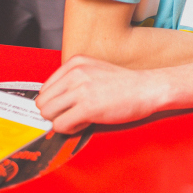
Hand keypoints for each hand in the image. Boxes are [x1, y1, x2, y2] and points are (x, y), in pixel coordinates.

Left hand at [37, 55, 167, 132]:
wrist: (149, 88)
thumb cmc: (126, 84)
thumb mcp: (95, 70)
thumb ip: (74, 80)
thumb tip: (52, 101)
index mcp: (76, 62)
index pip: (45, 88)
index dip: (56, 102)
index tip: (69, 106)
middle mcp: (75, 73)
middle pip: (42, 102)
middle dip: (56, 113)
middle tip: (75, 114)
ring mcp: (81, 89)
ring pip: (47, 114)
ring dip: (62, 121)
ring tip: (80, 118)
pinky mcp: (87, 107)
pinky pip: (60, 125)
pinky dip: (70, 129)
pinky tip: (86, 122)